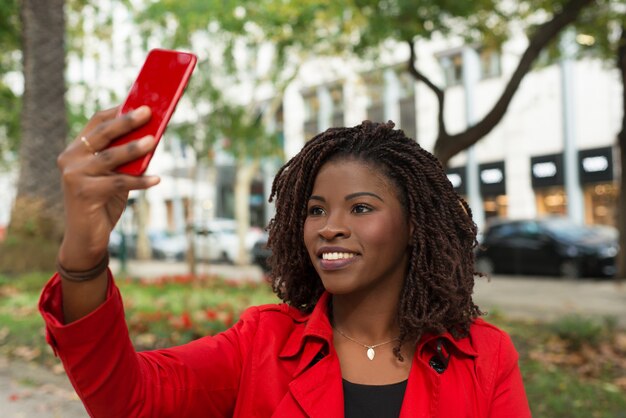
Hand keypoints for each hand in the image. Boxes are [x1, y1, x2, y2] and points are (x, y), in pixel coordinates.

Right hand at [57, 106, 159, 270]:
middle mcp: (70, 158)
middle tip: (148, 112)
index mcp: (76, 149)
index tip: (141, 102)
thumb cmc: (104, 202)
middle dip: (127, 121)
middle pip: (103, 134)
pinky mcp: (84, 193)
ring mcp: (74, 175)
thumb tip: (152, 136)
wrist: (87, 238)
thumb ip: (124, 158)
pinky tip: (157, 179)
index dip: (118, 111)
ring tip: (154, 141)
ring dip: (135, 148)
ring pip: (110, 157)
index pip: (97, 122)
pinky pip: (118, 183)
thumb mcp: (113, 175)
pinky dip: (140, 181)